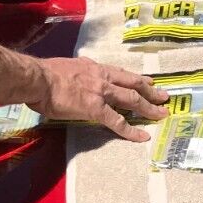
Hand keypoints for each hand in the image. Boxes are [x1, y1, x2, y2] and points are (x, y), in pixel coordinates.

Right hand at [27, 57, 168, 142]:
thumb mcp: (67, 66)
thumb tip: (75, 74)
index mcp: (95, 68)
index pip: (121, 73)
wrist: (38, 79)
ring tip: (162, 114)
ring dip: (149, 107)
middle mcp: (103, 78)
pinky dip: (132, 130)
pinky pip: (118, 122)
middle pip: (133, 84)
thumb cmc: (45, 74)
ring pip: (132, 100)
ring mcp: (102, 93)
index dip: (136, 78)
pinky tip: (142, 136)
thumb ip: (77, 71)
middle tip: (164, 96)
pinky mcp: (96, 109)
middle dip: (151, 91)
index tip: (148, 81)